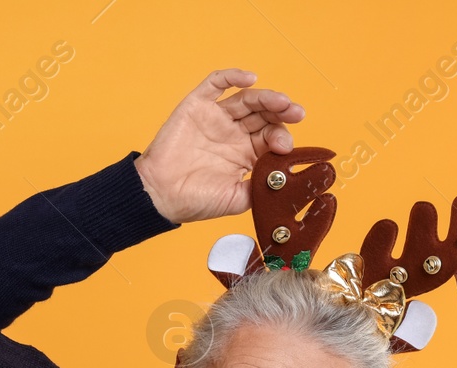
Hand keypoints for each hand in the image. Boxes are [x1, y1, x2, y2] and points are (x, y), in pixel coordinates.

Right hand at [132, 68, 305, 223]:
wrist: (160, 195)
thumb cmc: (195, 201)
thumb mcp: (236, 199)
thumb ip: (261, 186)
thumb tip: (286, 177)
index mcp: (245, 154)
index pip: (271, 136)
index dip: (282, 137)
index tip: (285, 147)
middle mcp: (233, 133)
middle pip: (264, 114)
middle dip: (282, 113)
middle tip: (296, 113)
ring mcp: (216, 118)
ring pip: (247, 99)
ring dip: (267, 97)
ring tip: (281, 101)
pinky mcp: (197, 106)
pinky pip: (216, 84)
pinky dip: (233, 77)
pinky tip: (250, 79)